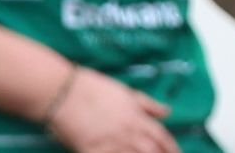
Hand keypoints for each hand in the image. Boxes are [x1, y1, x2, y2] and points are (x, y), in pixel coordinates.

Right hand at [47, 69, 177, 152]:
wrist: (62, 92)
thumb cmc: (92, 88)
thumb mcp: (124, 92)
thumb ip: (147, 104)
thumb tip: (167, 111)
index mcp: (137, 118)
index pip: (163, 138)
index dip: (172, 148)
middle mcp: (128, 134)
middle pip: (152, 152)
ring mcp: (111, 145)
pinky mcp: (92, 152)